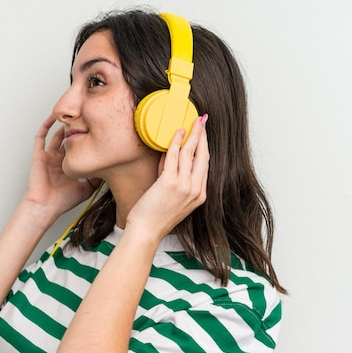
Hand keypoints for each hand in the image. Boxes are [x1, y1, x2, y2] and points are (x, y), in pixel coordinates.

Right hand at [22, 114, 97, 217]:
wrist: (45, 207)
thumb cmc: (62, 201)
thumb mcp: (86, 189)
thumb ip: (96, 179)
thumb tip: (108, 170)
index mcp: (68, 167)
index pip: (78, 149)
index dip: (85, 140)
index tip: (96, 132)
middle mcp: (58, 160)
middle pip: (68, 139)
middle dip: (76, 129)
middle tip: (87, 118)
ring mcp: (48, 156)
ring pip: (56, 135)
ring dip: (64, 125)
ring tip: (74, 114)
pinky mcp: (39, 155)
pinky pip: (40, 136)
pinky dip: (46, 125)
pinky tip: (54, 117)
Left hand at [126, 114, 208, 240]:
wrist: (146, 231)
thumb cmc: (155, 217)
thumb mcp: (172, 197)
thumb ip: (174, 177)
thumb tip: (169, 156)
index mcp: (199, 195)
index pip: (205, 165)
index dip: (205, 147)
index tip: (203, 135)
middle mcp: (195, 190)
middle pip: (203, 156)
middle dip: (203, 136)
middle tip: (202, 121)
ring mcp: (184, 186)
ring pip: (190, 153)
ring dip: (191, 134)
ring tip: (191, 122)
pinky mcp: (170, 183)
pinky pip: (174, 156)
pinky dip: (175, 142)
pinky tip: (177, 133)